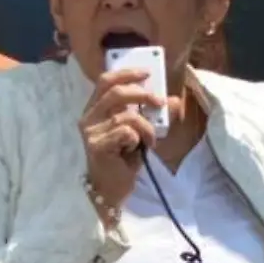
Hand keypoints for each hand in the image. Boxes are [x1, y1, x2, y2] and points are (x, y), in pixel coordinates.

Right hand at [77, 68, 179, 218]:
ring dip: (146, 127)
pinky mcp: (95, 145)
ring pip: (126, 115)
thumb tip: (175, 101)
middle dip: (142, 94)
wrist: (112, 189)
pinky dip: (137, 139)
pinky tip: (133, 150)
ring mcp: (90, 131)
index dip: (126, 73)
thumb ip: (153, 115)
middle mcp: (88, 117)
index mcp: (95, 109)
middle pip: (116, 92)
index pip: (106, 81)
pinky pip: (125, 132)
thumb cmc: (123, 159)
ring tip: (149, 140)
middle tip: (159, 102)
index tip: (147, 73)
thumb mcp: (141, 132)